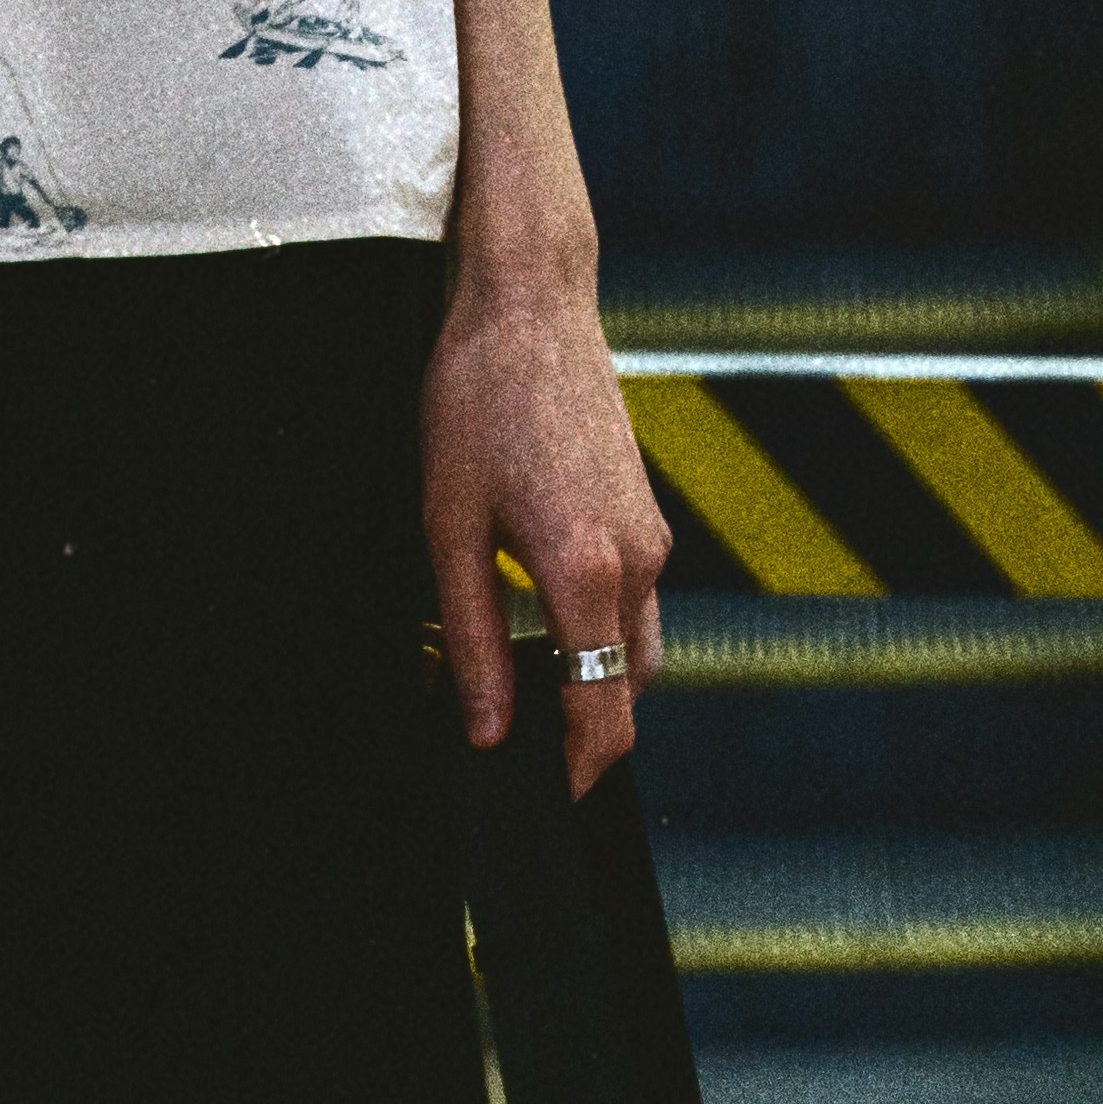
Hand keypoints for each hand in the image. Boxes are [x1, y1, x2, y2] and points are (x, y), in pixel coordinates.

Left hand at [421, 261, 668, 795]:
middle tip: (520, 747)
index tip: (540, 799)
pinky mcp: (647, 509)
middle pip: (628, 694)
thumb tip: (486, 729)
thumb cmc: (479, 401)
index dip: (573, 773)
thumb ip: (476, 640)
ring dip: (596, 681)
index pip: (600, 716)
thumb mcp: (450, 527)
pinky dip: (603, 631)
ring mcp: (652, 534)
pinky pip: (638, 600)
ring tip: (526, 684)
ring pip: (637, 649)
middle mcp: (639, 564)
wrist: (531, 303)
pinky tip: (546, 612)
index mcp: (589, 576)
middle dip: (585, 732)